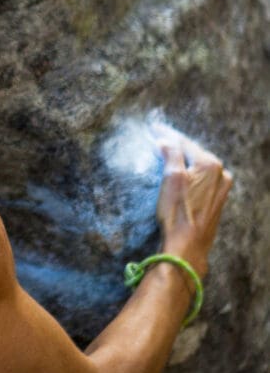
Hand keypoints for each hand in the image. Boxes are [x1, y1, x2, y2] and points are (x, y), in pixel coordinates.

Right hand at [153, 125, 232, 277]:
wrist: (188, 245)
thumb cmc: (178, 213)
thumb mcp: (171, 178)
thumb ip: (171, 154)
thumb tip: (165, 140)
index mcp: (210, 164)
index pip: (184, 142)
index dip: (167, 134)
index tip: (153, 127)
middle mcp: (221, 173)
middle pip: (193, 153)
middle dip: (176, 145)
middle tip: (159, 136)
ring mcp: (221, 188)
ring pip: (197, 166)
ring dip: (182, 158)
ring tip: (167, 151)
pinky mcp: (216, 200)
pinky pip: (201, 178)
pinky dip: (188, 171)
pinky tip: (180, 171)